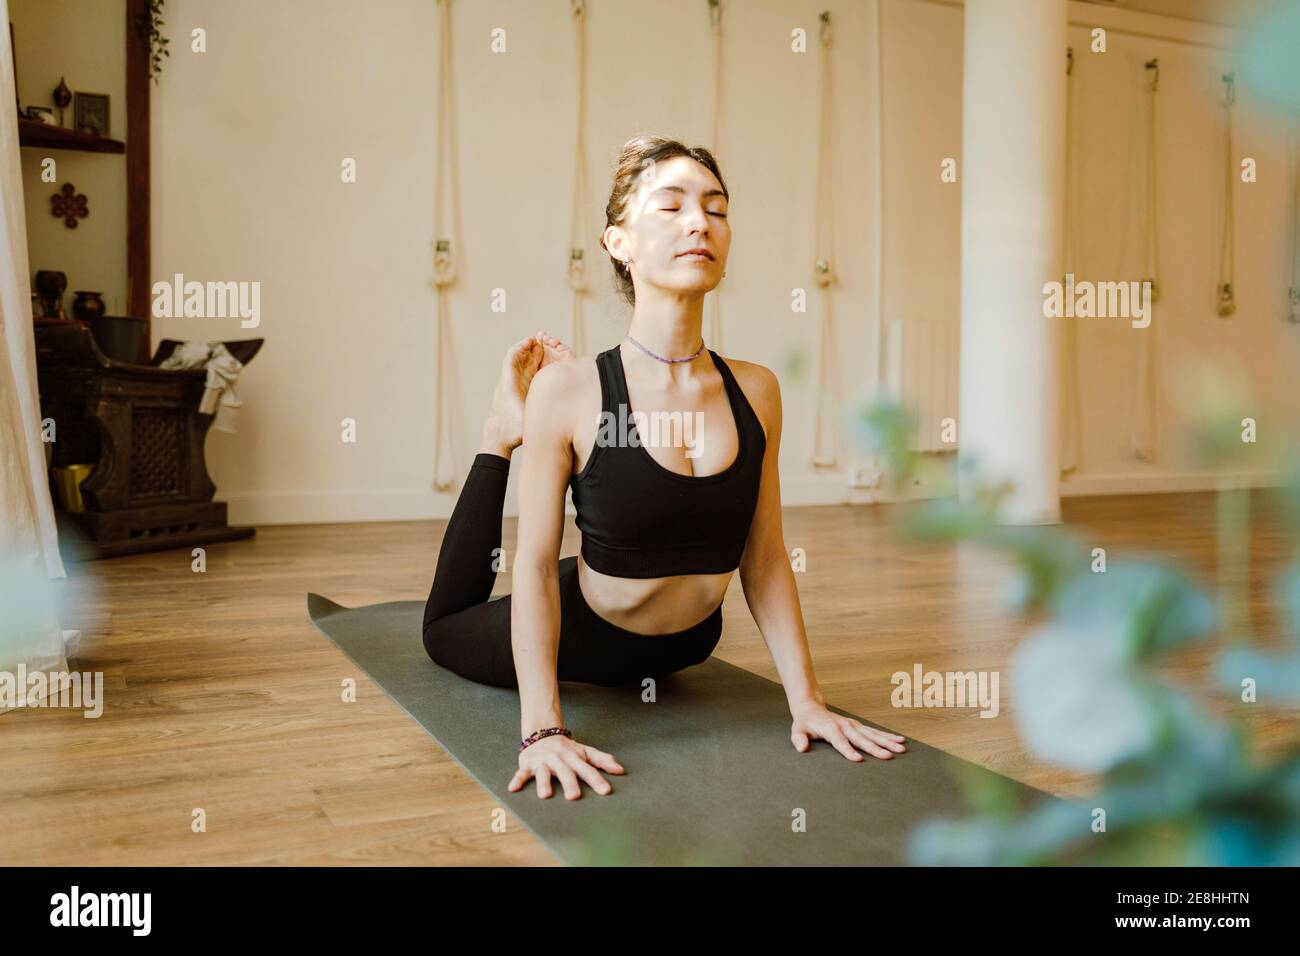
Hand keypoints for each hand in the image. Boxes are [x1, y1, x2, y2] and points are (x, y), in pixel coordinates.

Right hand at [508, 734, 624, 799]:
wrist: (543, 732)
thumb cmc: (567, 748)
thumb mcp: (585, 752)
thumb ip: (602, 760)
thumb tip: (621, 770)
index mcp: (574, 757)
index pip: (587, 769)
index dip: (597, 780)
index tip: (606, 791)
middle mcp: (559, 759)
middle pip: (565, 772)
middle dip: (570, 783)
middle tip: (574, 796)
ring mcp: (543, 761)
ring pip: (543, 773)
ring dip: (543, 783)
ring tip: (545, 796)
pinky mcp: (528, 764)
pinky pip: (522, 773)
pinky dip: (517, 780)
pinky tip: (513, 789)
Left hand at [790, 702, 906, 760]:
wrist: (811, 708)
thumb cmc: (804, 723)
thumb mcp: (797, 729)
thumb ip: (798, 738)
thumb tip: (801, 748)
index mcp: (830, 729)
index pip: (840, 741)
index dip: (848, 751)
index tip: (858, 760)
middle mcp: (845, 726)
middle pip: (861, 738)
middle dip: (875, 748)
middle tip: (888, 757)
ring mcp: (853, 725)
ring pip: (872, 734)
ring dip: (887, 741)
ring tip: (901, 748)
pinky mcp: (858, 726)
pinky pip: (874, 731)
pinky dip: (887, 736)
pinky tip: (900, 740)